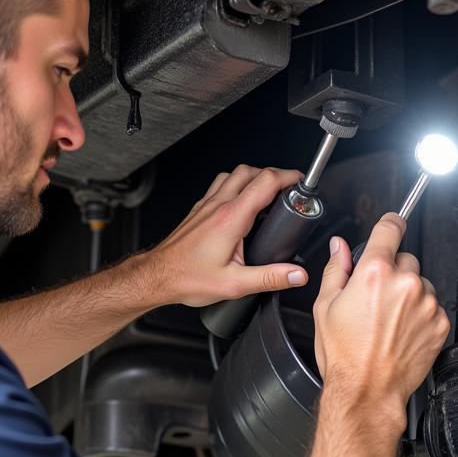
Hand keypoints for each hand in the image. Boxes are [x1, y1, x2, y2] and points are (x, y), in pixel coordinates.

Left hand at [149, 165, 309, 306]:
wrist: (157, 277)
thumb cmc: (187, 278)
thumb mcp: (234, 285)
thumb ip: (270, 278)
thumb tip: (296, 274)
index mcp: (230, 219)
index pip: (265, 183)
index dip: (288, 177)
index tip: (301, 182)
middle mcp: (217, 206)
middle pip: (250, 171)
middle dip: (274, 174)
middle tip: (288, 186)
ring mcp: (205, 206)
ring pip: (233, 175)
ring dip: (253, 176)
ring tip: (267, 190)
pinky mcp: (198, 210)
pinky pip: (219, 185)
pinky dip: (236, 185)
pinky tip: (240, 202)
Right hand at [313, 213, 449, 427]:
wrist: (367, 390)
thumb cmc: (344, 355)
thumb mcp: (325, 306)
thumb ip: (336, 269)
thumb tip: (339, 248)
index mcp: (374, 273)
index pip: (390, 229)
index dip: (390, 223)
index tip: (393, 223)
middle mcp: (404, 283)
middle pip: (406, 259)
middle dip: (393, 271)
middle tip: (376, 298)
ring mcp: (426, 303)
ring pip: (420, 283)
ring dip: (408, 294)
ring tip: (388, 320)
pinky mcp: (440, 323)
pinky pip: (432, 306)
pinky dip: (420, 314)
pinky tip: (401, 331)